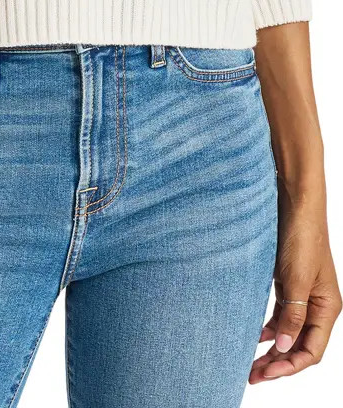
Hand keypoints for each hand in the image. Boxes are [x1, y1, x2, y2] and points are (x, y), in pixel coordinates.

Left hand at [249, 190, 340, 383]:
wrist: (295, 204)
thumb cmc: (302, 237)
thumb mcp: (296, 280)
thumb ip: (292, 316)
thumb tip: (283, 348)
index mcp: (327, 308)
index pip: (311, 350)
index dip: (289, 365)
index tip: (266, 372)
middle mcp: (317, 305)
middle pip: (299, 345)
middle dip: (278, 363)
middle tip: (252, 375)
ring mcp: (302, 295)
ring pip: (288, 332)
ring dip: (272, 348)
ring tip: (250, 362)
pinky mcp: (289, 284)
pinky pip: (281, 315)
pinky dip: (269, 328)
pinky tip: (255, 335)